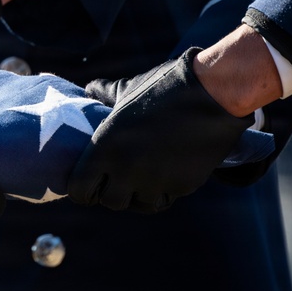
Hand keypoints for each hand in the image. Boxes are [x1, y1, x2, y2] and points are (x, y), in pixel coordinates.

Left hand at [68, 48, 252, 212]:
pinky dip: (162, 190)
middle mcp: (126, 169)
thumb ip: (104, 94)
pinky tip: (164, 173)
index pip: (79, 189)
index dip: (81, 189)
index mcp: (105, 147)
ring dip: (137, 194)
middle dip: (112, 192)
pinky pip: (163, 199)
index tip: (89, 183)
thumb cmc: (165, 87)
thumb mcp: (126, 89)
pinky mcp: (180, 187)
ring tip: (142, 176)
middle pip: (109, 202)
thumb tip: (89, 90)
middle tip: (117, 179)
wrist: (212, 95)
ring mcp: (154, 181)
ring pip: (138, 204)